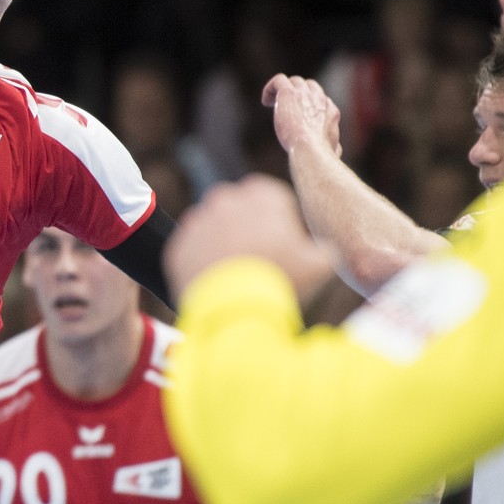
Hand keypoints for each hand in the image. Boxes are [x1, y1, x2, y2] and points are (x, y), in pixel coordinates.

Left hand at [165, 175, 331, 299]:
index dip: (280, 222)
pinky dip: (204, 263)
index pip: (272, 199)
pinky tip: (218, 282)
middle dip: (248, 229)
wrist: (234, 309)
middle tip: (259, 259)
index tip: (283, 245)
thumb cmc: (281, 279)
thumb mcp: (320, 264)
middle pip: (239, 211)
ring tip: (238, 274)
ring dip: (224, 244)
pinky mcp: (179, 244)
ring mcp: (198, 221)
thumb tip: (325, 253)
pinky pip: (194, 251)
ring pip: (215, 229)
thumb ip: (324, 250)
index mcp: (261, 193)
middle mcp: (225, 199)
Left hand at [261, 74, 341, 157]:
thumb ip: (334, 146)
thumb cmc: (320, 154)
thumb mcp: (333, 150)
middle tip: (285, 108)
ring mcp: (304, 94)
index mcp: (330, 111)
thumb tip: (337, 151)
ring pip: (294, 81)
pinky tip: (265, 102)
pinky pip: (278, 80)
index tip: (298, 117)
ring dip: (284, 90)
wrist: (310, 149)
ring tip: (272, 104)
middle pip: (308, 86)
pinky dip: (270, 88)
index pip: (320, 99)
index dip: (308, 105)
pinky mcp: (289, 92)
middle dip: (297, 93)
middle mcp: (319, 99)